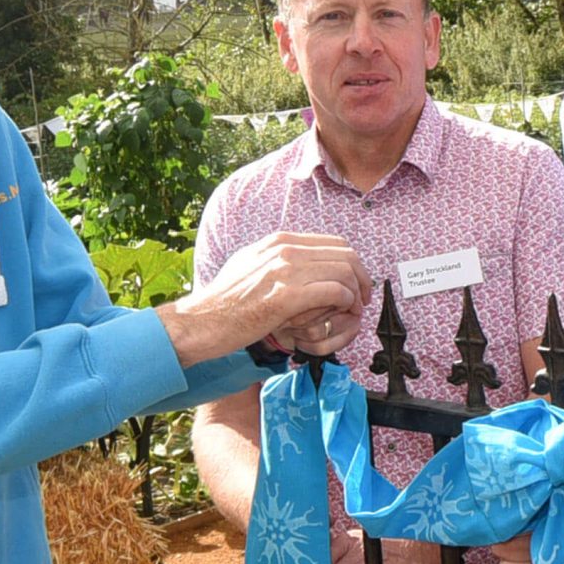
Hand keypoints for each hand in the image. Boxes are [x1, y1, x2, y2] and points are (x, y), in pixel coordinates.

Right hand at [162, 232, 366, 365]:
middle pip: (345, 253)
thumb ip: (275, 260)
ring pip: (344, 270)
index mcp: (278, 241)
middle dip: (361, 276)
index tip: (355, 283)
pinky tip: (343, 312)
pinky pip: (335, 291)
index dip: (352, 263)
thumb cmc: (223, 302)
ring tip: (354, 308)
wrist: (200, 322)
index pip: (334, 243)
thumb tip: (299, 261)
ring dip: (356, 291)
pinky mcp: (287, 296)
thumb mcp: (249, 266)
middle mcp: (284, 249)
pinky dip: (346, 301)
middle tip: (363, 297)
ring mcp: (285, 270)